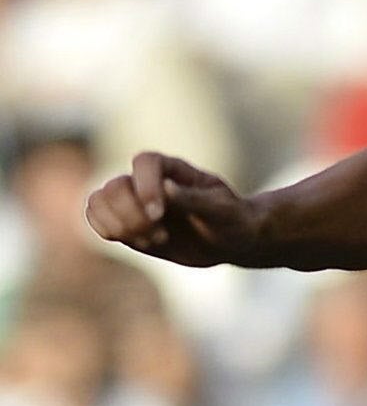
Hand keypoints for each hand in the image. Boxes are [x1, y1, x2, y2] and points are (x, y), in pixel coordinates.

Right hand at [86, 150, 260, 266]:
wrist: (230, 240)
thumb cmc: (231, 220)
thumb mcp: (222, 211)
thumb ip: (195, 199)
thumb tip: (166, 188)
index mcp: (172, 168)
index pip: (144, 162)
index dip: (145, 187)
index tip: (159, 214)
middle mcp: (146, 180)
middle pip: (114, 186)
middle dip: (132, 215)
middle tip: (162, 235)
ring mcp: (132, 200)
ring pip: (97, 201)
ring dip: (119, 225)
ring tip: (152, 240)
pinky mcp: (125, 221)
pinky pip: (95, 219)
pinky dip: (109, 232)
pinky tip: (141, 242)